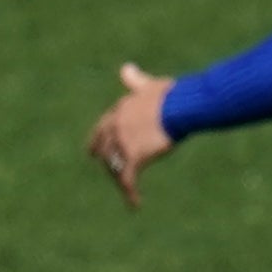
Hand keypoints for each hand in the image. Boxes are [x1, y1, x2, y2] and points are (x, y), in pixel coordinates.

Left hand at [86, 64, 174, 206]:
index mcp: (118, 111)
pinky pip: (128, 179)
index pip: (102, 129)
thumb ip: (135, 80)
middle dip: (108, 163)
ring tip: (128, 190)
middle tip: (111, 175)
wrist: (179, 106)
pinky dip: (130, 193)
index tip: (92, 152)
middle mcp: (115, 128)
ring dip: (121, 179)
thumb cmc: (169, 95)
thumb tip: (126, 68)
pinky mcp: (133, 157)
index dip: (97, 142)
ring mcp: (122, 143)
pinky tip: (135, 204)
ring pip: (115, 166)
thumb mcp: (148, 85)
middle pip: (105, 150)